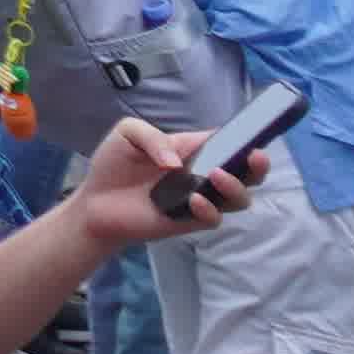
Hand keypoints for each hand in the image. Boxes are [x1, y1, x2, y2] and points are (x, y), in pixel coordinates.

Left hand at [70, 116, 242, 251]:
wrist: (95, 201)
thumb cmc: (114, 163)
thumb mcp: (128, 134)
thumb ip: (152, 137)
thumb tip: (176, 163)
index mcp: (194, 149)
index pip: (228, 141)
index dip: (245, 137)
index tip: (256, 132)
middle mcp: (204, 173)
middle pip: (247, 172)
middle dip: (258, 166)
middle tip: (256, 157)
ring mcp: (200, 198)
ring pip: (238, 198)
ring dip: (236, 187)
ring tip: (218, 176)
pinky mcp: (190, 220)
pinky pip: (214, 219)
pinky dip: (209, 210)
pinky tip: (195, 200)